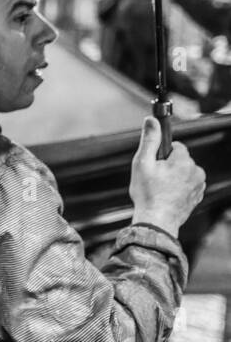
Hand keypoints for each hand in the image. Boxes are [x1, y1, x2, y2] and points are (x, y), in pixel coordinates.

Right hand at [130, 116, 205, 235]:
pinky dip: (179, 188)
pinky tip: (167, 196)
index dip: (162, 154)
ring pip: (185, 173)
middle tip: (154, 178)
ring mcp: (199, 185)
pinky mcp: (198, 196)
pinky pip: (188, 185)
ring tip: (160, 189)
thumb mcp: (142, 163)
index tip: (154, 164)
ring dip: (175, 177)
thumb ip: (150, 140)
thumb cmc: (148, 194)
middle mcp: (196, 171)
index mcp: (184, 161)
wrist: (157, 221)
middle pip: (181, 160)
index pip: (176, 146)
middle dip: (169, 166)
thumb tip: (152, 120)